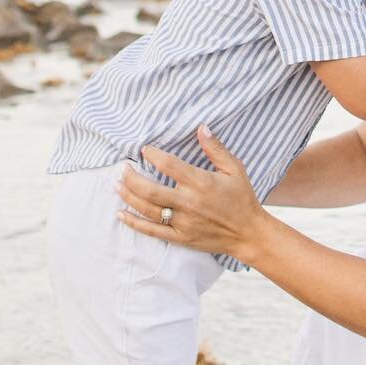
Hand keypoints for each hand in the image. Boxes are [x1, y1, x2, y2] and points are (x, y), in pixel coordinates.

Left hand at [115, 129, 265, 261]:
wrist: (249, 233)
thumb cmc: (242, 198)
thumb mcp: (235, 169)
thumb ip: (216, 148)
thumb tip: (201, 127)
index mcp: (201, 183)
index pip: (169, 165)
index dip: (153, 155)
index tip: (144, 149)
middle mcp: (189, 203)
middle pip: (149, 189)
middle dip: (131, 178)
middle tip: (123, 168)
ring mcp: (183, 222)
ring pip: (147, 209)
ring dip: (128, 196)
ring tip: (117, 185)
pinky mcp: (180, 237)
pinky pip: (152, 231)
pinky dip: (134, 223)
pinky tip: (121, 213)